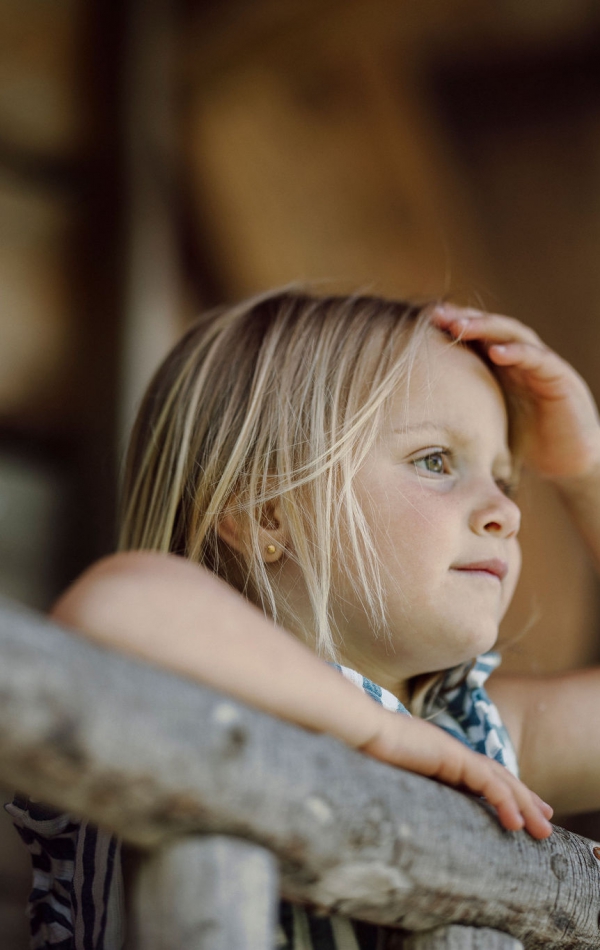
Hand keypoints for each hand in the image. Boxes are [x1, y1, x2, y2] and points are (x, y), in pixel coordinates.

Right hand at [359, 711, 552, 838]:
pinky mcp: (451, 754)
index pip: (480, 777)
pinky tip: (514, 822)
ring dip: (524, 804)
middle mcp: (450, 752)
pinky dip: (504, 800)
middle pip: (497, 776)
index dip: (504, 793)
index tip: (520, 813)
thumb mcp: (393, 779)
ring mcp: (452, 751)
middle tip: (546, 821)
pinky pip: (486, 781)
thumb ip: (407, 792)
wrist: (355, 730)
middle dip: (525, 799)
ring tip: (541, 829)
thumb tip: (404, 818)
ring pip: (499, 779)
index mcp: (437, 758)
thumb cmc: (363, 754)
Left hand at [432, 305, 599, 481]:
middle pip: (490, 329)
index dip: (451, 327)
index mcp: (500, 368)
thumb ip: (458, 413)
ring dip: (487, 328)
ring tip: (460, 326)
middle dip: (463, 319)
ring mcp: (540, 366)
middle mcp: (519, 361)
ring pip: (513, 335)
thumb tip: (414, 416)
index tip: (422, 322)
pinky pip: (539, 360)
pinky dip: (518, 353)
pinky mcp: (560, 379)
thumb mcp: (483, 425)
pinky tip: (497, 352)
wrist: (566, 464)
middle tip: (436, 314)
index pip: (474, 337)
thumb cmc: (523, 445)